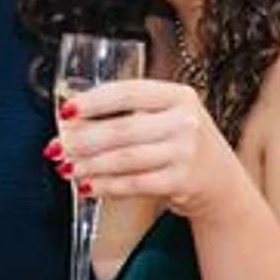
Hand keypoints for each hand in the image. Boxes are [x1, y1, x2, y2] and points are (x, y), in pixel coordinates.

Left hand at [56, 79, 248, 219]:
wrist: (221, 181)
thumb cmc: (182, 143)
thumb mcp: (166, 116)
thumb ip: (127, 112)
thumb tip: (72, 121)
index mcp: (177, 95)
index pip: (127, 93)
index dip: (93, 102)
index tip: (66, 111)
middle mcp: (185, 121)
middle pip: (122, 130)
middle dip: (83, 140)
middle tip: (58, 146)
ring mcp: (186, 152)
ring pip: (125, 159)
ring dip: (90, 165)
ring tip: (68, 168)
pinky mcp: (182, 182)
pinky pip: (135, 184)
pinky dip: (106, 186)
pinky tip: (89, 186)